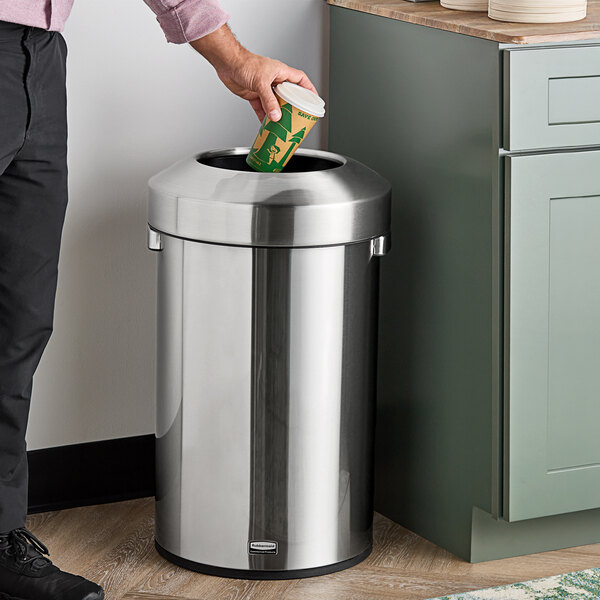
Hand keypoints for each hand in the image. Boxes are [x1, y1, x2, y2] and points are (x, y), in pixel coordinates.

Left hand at [190, 25, 317, 121]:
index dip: (309, 89)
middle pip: (289, 95)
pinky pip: (262, 109)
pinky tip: (267, 125)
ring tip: (283, 124)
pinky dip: (264, 117)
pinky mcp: (254, 95)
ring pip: (275, 104)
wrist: (227, 63)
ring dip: (278, 114)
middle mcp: (274, 80)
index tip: (314, 99)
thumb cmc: (244, 63)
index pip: (300, 80)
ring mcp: (264, 88)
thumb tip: (276, 116)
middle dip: (294, 106)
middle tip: (299, 117)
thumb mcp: (261, 83)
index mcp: (281, 72)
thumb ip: (269, 101)